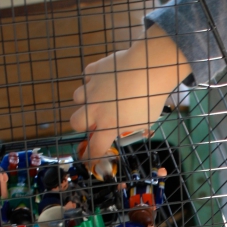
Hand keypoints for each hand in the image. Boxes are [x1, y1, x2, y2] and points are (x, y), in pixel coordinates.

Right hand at [69, 26, 188, 162]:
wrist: (150, 67)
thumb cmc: (152, 97)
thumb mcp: (145, 120)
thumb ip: (131, 125)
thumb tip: (126, 126)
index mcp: (110, 125)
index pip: (95, 147)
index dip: (92, 155)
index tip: (92, 158)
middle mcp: (96, 108)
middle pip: (75, 122)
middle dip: (82, 124)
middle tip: (93, 120)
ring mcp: (93, 88)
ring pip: (77, 97)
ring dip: (86, 100)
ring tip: (100, 97)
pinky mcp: (95, 70)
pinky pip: (88, 76)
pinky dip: (94, 78)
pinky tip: (105, 78)